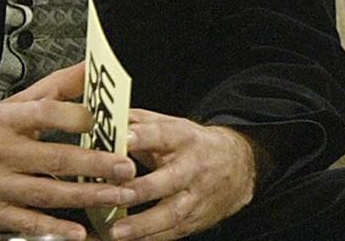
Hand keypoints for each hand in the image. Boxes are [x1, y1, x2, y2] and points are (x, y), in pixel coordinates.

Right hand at [0, 63, 136, 240]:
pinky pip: (26, 222)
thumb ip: (54, 88)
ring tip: (116, 195)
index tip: (108, 120)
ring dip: (84, 196)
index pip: (46, 114)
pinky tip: (77, 232)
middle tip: (126, 166)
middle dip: (94, 164)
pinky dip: (52, 229)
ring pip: (46, 193)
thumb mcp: (10, 105)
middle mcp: (1, 152)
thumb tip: (90, 66)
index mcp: (7, 120)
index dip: (77, 117)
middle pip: (54, 158)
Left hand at [107, 113, 256, 240]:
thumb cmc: (194, 145)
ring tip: (117, 232)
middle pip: (170, 179)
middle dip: (142, 189)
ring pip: (172, 213)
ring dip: (143, 224)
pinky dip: (149, 238)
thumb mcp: (173, 127)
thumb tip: (106, 116)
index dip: (143, 137)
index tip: (122, 139)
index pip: (164, 135)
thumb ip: (140, 123)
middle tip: (113, 195)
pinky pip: (172, 233)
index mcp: (185, 138)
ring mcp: (197, 196)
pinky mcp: (195, 219)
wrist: (238, 167)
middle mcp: (193, 167)